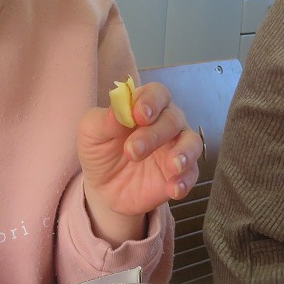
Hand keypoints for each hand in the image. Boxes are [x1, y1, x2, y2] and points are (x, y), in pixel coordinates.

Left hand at [77, 81, 202, 245]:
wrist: (103, 187)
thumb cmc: (100, 149)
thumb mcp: (92, 132)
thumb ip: (104, 119)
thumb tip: (118, 108)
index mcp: (145, 106)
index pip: (157, 94)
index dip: (151, 101)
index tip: (139, 115)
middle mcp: (166, 123)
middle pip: (172, 119)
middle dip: (155, 134)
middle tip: (134, 151)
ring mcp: (176, 148)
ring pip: (191, 142)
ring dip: (184, 152)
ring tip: (173, 166)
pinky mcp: (181, 173)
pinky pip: (192, 174)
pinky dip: (185, 180)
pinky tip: (173, 189)